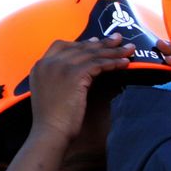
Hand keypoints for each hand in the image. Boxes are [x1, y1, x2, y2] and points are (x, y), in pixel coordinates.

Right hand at [0, 38, 139, 170]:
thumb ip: (61, 79)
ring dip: (112, 51)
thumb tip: (82, 72)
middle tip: (120, 39)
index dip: (82, 42)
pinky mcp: (73, 76)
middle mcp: (48, 63)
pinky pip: (98, 64)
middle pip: (80, 47)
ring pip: (91, 54)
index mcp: (40, 65)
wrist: (50, 132)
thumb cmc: (54, 120)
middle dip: (102, 43)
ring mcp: (59, 67)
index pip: (61, 46)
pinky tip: (125, 63)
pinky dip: (113, 62)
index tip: (97, 40)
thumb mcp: (53, 92)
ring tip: (129, 50)